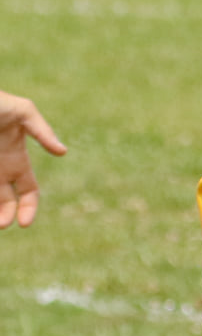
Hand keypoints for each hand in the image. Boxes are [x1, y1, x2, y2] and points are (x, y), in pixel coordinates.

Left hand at [0, 91, 65, 227]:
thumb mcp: (23, 110)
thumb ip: (42, 131)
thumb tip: (62, 152)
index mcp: (16, 159)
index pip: (29, 192)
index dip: (29, 209)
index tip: (24, 223)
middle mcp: (0, 169)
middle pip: (7, 203)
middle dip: (5, 217)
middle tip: (2, 224)